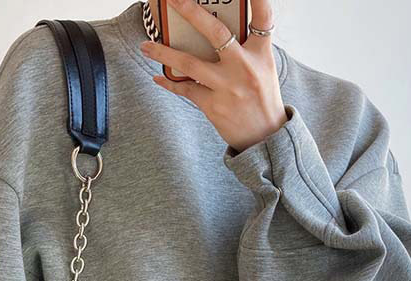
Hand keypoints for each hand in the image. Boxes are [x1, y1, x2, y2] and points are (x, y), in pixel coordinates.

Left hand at [139, 0, 287, 152]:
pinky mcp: (214, 106)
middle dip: (191, 12)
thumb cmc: (261, 99)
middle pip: (215, 33)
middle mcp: (244, 67)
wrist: (265, 137)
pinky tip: (158, 78)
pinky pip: (186, 89)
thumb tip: (211, 31)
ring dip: (163, 53)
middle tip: (173, 0)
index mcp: (260, 53)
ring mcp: (227, 87)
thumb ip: (244, 48)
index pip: (262, 16)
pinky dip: (170, 83)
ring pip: (189, 63)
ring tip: (145, 47)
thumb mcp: (262, 68)